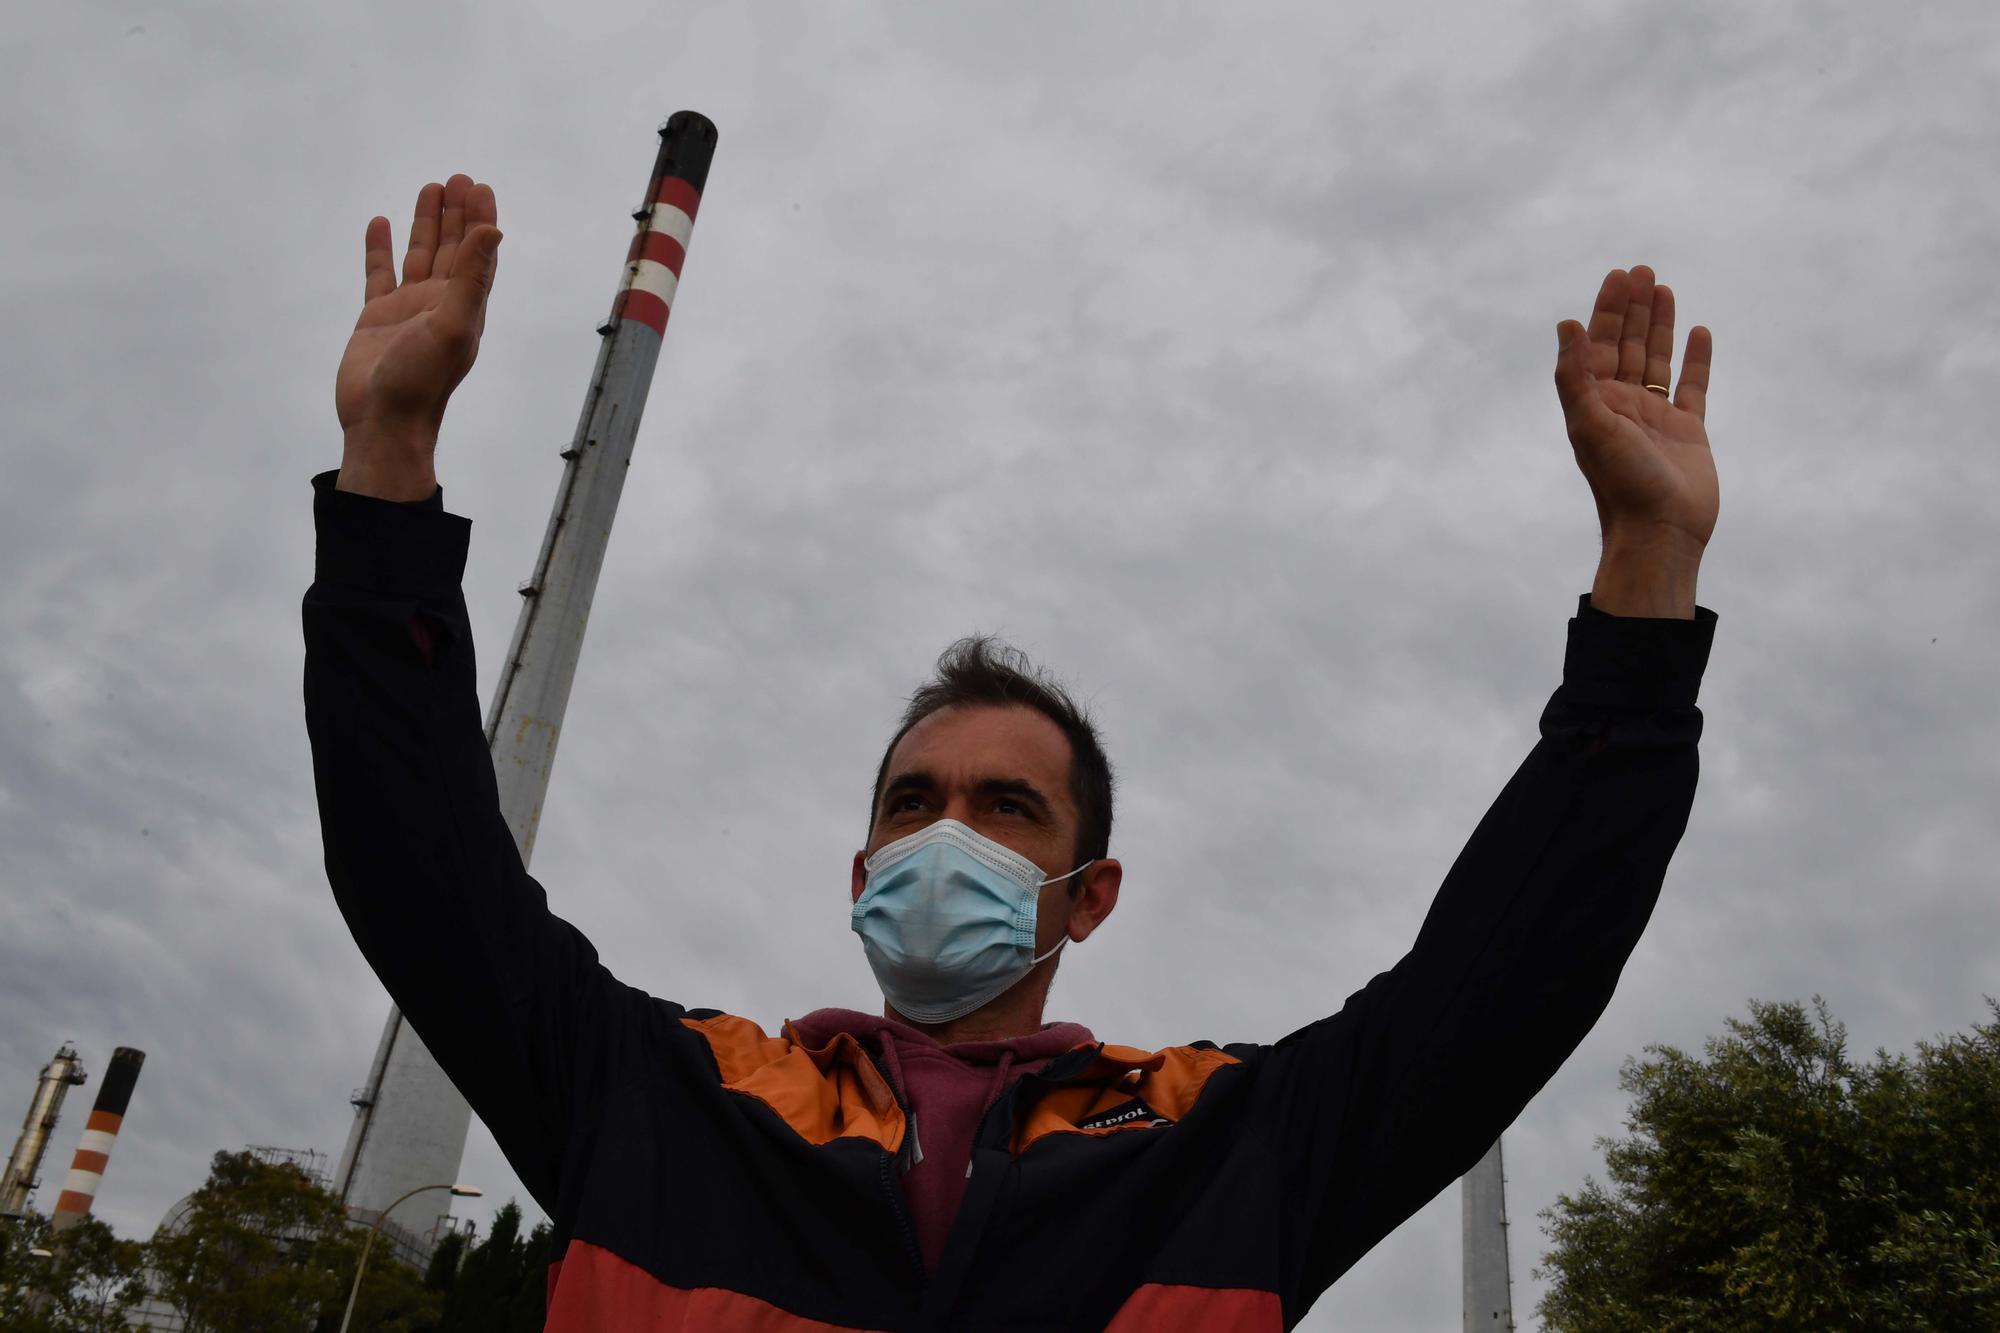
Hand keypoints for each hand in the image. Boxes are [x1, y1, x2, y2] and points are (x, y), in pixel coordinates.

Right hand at [334, 175, 500, 498]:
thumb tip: (494, 232)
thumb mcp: (452, 326)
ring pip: (419, 255)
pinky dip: (380, 248)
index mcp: (465, 307)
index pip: (479, 254)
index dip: (481, 221)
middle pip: (453, 248)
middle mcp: (439, 305)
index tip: (480, 187)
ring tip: (429, 188)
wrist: (383, 422)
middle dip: (457, 214)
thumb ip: (472, 279)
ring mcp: (407, 310)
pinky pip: (379, 274)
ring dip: (426, 223)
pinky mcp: (375, 318)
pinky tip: (380, 223)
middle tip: (458, 178)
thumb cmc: (421, 383)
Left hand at [1553, 266, 1716, 553]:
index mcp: (1596, 403)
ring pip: (1658, 359)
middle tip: (1641, 270)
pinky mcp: (1688, 431)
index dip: (1607, 310)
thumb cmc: (1620, 483)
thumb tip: (1566, 324)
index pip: (1599, 345)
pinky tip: (1699, 331)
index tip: (1618, 276)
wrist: (1659, 532)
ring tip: (1663, 287)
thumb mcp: (1589, 425)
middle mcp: (1622, 407)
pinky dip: (1696, 359)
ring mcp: (1656, 418)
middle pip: (1628, 345)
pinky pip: (1693, 386)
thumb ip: (1575, 376)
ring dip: (1660, 325)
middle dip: (1633, 308)